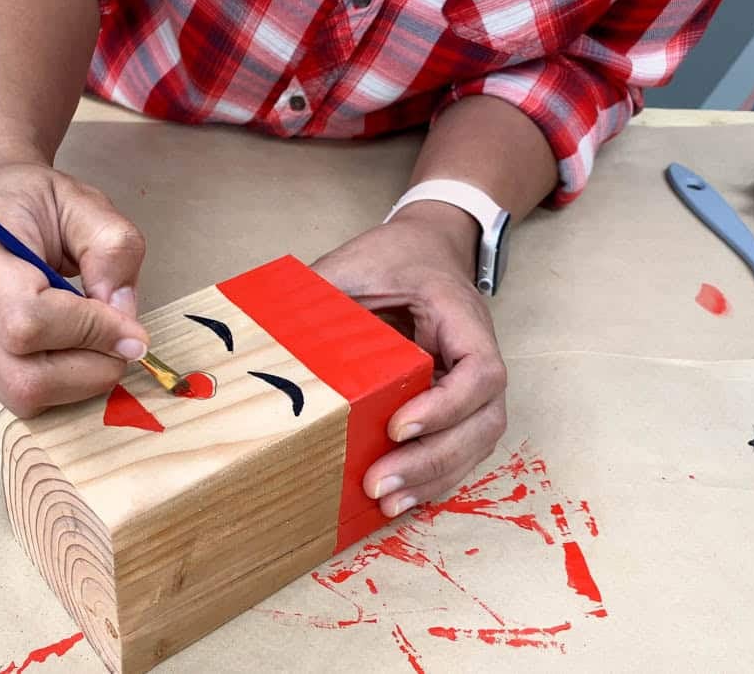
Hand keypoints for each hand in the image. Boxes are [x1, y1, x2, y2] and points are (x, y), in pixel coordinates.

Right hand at [0, 158, 148, 417]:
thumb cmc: (34, 198)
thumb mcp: (87, 204)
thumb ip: (114, 253)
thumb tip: (123, 329)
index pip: (27, 317)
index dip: (89, 333)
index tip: (132, 331)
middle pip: (20, 374)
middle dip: (86, 372)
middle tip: (120, 345)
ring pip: (17, 393)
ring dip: (75, 382)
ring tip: (96, 344)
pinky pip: (13, 390)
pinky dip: (57, 381)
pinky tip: (70, 349)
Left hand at [310, 201, 508, 517]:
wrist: (424, 250)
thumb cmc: (394, 256)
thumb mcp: (356, 262)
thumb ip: (322, 292)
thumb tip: (270, 330)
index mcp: (462, 318)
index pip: (479, 373)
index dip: (446, 407)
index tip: (397, 426)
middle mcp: (475, 357)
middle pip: (483, 422)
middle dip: (433, 459)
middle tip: (379, 484)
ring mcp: (469, 387)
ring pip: (473, 444)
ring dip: (432, 479)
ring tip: (385, 503)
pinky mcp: (453, 407)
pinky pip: (455, 449)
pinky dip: (429, 479)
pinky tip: (396, 501)